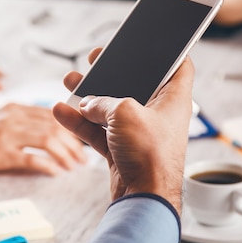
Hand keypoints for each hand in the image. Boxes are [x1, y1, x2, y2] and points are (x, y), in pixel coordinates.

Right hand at [0, 103, 86, 175]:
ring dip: (66, 155)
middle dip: (74, 143)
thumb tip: (47, 131)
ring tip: (74, 167)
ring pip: (49, 140)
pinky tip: (56, 172)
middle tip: (83, 158)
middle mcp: (14, 117)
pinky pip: (32, 158)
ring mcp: (6, 134)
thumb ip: (21, 121)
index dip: (71, 128)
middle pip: (56, 126)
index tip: (81, 141)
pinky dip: (48, 166)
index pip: (53, 114)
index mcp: (15, 108)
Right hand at [52, 48, 193, 213]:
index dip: (168, 53)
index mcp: (173, 99)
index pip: (179, 66)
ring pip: (111, 108)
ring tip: (70, 82)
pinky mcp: (122, 149)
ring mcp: (139, 132)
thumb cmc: (149, 155)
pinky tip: (62, 112)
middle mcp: (158, 114)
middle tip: (97, 60)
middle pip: (136, 84)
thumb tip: (89, 103)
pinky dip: (81, 123)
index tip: (153, 43)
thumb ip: (104, 102)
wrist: (143, 199)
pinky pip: (99, 130)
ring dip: (89, 97)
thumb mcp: (124, 113)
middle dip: (113, 72)